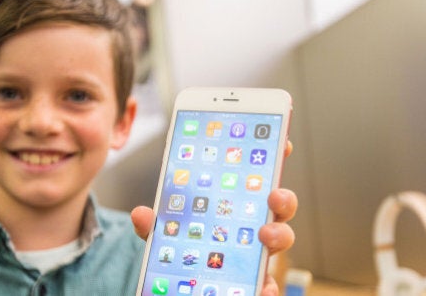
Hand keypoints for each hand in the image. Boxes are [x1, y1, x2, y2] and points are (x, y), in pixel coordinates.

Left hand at [131, 141, 296, 295]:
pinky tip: (262, 287)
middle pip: (278, 207)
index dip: (272, 159)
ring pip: (281, 239)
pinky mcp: (255, 282)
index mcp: (236, 206)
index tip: (281, 143)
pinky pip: (267, 284)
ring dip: (279, 234)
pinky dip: (267, 286)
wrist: (182, 286)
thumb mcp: (166, 234)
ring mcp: (257, 254)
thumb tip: (142, 213)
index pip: (257, 179)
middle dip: (282, 197)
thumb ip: (157, 224)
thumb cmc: (184, 252)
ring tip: (265, 234)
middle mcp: (253, 227)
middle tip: (274, 194)